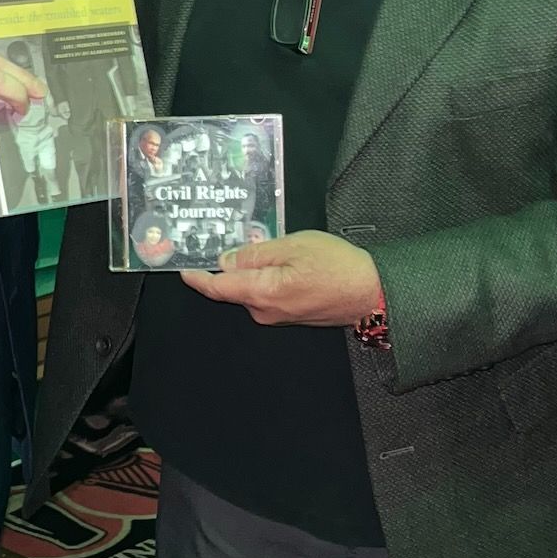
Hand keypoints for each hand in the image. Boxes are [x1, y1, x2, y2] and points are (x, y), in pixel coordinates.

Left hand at [180, 231, 382, 327]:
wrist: (372, 292)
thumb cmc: (338, 266)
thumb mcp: (293, 245)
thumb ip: (256, 253)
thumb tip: (226, 260)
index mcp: (262, 292)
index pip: (217, 288)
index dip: (198, 278)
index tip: (184, 269)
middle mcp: (265, 311)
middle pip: (234, 289)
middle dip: (229, 267)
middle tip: (231, 240)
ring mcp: (279, 317)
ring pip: (252, 291)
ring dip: (252, 272)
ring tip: (268, 247)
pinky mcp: (291, 316)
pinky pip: (269, 296)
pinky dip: (267, 280)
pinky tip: (282, 264)